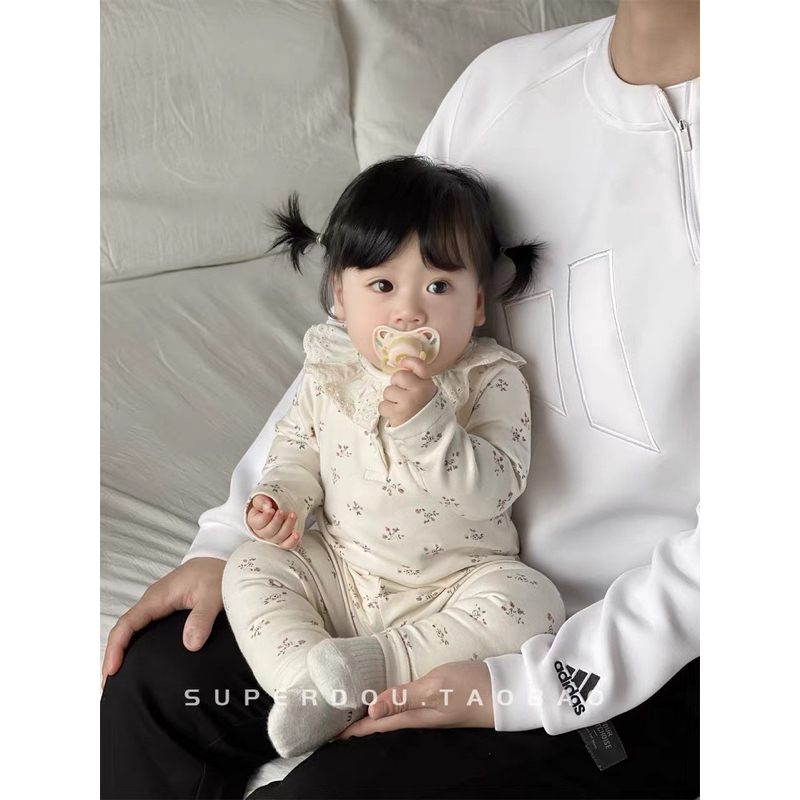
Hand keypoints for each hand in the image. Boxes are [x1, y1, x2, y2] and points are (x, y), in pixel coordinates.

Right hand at [101, 557, 224, 687]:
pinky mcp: (165, 607)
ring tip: (118, 676)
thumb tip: (190, 645)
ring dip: (121, 649)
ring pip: (132, 628)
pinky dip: (134, 642)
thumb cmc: (216, 573)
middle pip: (124, 629)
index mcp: (158, 597)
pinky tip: (138, 657)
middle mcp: (152, 600)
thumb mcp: (213, 596)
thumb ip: (202, 618)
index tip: (112, 669)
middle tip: (108, 683)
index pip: (128, 624)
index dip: (117, 647)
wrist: (221, 559)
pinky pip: (142, 626)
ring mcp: (157, 604)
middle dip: (112, 654)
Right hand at [246, 494, 300, 548]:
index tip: (271, 510)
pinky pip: (286, 545)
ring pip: (279, 538)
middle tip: (282, 511)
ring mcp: (273, 538)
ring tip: (293, 515)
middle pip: (268, 532)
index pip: (257, 523)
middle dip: (277, 521)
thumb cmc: (267, 504)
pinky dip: (292, 541)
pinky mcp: (283, 541)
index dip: (265, 518)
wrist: (276, 507)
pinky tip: (296, 534)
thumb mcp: (261, 499)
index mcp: (254, 522)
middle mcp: (262, 533)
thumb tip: (267, 506)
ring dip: (287, 527)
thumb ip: (261, 501)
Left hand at [338, 661, 494, 738]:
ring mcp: (433, 713)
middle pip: (385, 726)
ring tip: (360, 720)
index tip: (332, 737)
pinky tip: (393, 707)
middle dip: (362, 729)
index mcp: (416, 717)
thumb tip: (372, 708)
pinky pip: (410, 711)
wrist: (509, 690)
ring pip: (397, 719)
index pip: (378, 726)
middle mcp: (422, 719)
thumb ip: (404, 697)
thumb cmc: (471, 687)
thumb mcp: (435, 688)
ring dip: (377, 720)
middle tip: (339, 730)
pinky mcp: (442, 704)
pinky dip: (395, 710)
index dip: (355, 730)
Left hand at [378, 356, 437, 427]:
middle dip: (396, 384)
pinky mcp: (397, 414)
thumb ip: (417, 379)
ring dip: (390, 399)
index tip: (403, 362)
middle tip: (402, 394)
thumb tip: (401, 364)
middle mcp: (418, 392)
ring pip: (388, 391)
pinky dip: (386, 410)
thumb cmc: (423, 409)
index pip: (419, 366)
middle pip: (398, 376)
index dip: (409, 361)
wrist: (426, 432)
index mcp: (427, 385)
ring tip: (399, 406)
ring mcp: (407, 403)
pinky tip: (395, 414)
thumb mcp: (426, 392)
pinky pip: (382, 405)